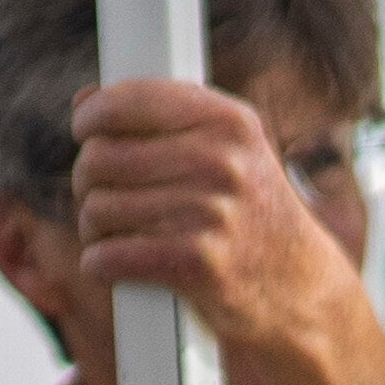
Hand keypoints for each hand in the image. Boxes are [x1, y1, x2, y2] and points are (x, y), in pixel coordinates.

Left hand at [70, 80, 375, 378]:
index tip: (88, 130)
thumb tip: (86, 98)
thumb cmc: (248, 213)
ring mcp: (211, 212)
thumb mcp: (227, 150)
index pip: (127, 101)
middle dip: (92, 183)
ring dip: (97, 230)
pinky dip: (101, 265)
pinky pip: (103, 257)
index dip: (93, 117)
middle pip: (98, 158)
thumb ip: (159, 120)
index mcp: (229, 122)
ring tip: (129, 234)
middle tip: (115, 198)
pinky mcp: (194, 264)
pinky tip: (122, 263)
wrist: (298, 286)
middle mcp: (222, 161)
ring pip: (95, 210)